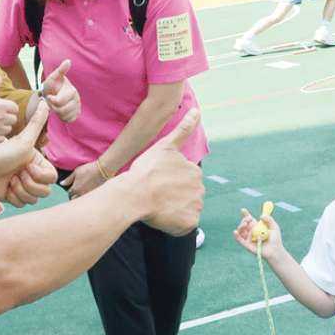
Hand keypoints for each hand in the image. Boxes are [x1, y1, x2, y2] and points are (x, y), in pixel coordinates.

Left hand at [0, 103, 53, 201]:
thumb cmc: (0, 154)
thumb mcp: (23, 140)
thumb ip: (36, 123)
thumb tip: (46, 101)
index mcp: (37, 162)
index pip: (52, 177)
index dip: (40, 175)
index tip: (26, 166)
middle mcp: (32, 175)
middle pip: (45, 191)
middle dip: (30, 184)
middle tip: (15, 174)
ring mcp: (23, 187)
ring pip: (34, 200)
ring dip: (21, 190)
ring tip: (9, 181)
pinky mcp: (13, 197)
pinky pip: (22, 204)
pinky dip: (14, 197)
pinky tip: (5, 188)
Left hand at [41, 59, 79, 122]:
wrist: (53, 94)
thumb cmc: (52, 85)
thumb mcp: (53, 77)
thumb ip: (60, 70)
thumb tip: (68, 61)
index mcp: (72, 91)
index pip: (60, 101)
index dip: (52, 100)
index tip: (49, 96)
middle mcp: (77, 99)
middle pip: (62, 110)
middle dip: (54, 107)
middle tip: (52, 101)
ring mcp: (77, 107)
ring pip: (65, 116)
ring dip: (57, 112)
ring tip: (55, 105)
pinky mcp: (76, 114)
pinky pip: (69, 120)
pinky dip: (62, 117)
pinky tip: (60, 110)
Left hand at [60, 161, 104, 198]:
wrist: (102, 170)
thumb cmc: (88, 169)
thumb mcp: (76, 172)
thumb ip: (68, 179)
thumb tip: (61, 184)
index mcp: (75, 188)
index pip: (70, 194)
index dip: (70, 191)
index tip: (71, 189)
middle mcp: (81, 194)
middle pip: (74, 199)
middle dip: (74, 197)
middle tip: (76, 192)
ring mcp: (88, 195)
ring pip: (81, 200)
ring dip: (80, 198)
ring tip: (82, 193)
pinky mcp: (94, 195)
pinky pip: (89, 198)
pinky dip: (87, 197)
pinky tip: (89, 192)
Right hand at [128, 108, 203, 234]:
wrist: (134, 194)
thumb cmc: (145, 170)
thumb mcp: (165, 146)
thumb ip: (183, 129)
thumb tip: (197, 110)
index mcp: (194, 171)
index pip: (184, 181)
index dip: (169, 184)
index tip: (156, 184)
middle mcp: (199, 188)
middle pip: (186, 196)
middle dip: (173, 197)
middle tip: (155, 196)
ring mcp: (196, 206)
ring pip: (184, 210)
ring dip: (173, 210)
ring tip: (156, 206)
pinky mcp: (191, 222)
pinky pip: (184, 225)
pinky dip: (174, 224)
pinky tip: (161, 217)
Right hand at [233, 211, 284, 261]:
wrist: (276, 250)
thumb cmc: (276, 240)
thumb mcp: (274, 227)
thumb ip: (269, 219)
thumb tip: (261, 216)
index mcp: (257, 227)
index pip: (249, 220)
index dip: (245, 215)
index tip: (243, 210)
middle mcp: (251, 232)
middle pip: (244, 224)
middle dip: (245, 219)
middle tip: (249, 219)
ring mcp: (248, 238)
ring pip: (240, 231)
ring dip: (241, 226)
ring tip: (245, 224)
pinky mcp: (247, 245)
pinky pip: (240, 240)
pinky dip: (237, 236)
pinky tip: (235, 232)